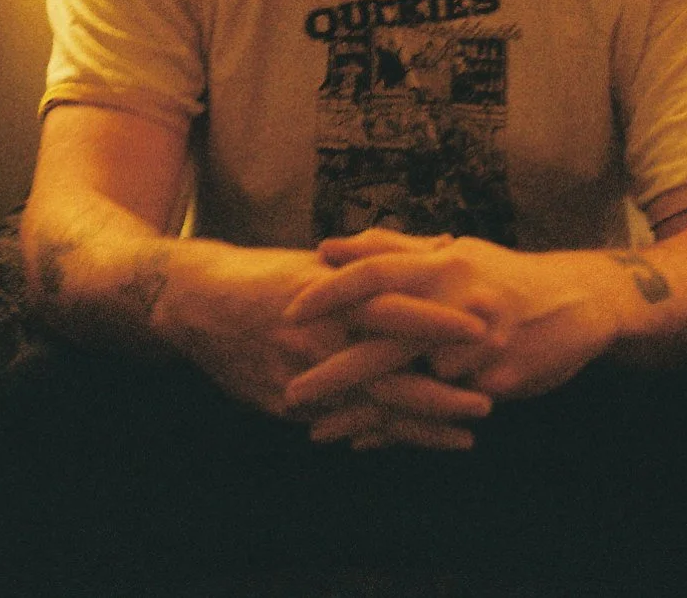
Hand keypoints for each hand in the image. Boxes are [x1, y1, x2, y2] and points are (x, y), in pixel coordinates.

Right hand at [155, 238, 491, 447]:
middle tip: (488, 402)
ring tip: (467, 435)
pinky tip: (416, 442)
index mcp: (331, 291)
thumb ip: (387, 255)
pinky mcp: (287, 403)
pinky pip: (343, 424)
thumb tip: (446, 243)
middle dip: (439, 390)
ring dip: (421, 425)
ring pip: (370, 407)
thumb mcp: (325, 258)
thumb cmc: (271, 274)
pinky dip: (381, 435)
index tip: (483, 329)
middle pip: (386, 369)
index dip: (437, 321)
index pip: (393, 306)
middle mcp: (319, 334)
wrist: (199, 304)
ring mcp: (302, 373)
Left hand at [283, 229, 625, 403]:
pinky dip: (400, 429)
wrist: (580, 303)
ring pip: (411, 386)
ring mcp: (479, 347)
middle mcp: (457, 303)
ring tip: (316, 431)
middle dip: (335, 369)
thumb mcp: (452, 254)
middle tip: (288, 391)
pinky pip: (439, 412)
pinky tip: (365, 439)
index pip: (378, 272)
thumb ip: (390, 250)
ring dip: (361, 412)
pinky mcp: (498, 383)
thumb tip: (329, 245)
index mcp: (442, 265)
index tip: (291, 308)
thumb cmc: (503, 277)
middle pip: (386, 338)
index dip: (334, 290)